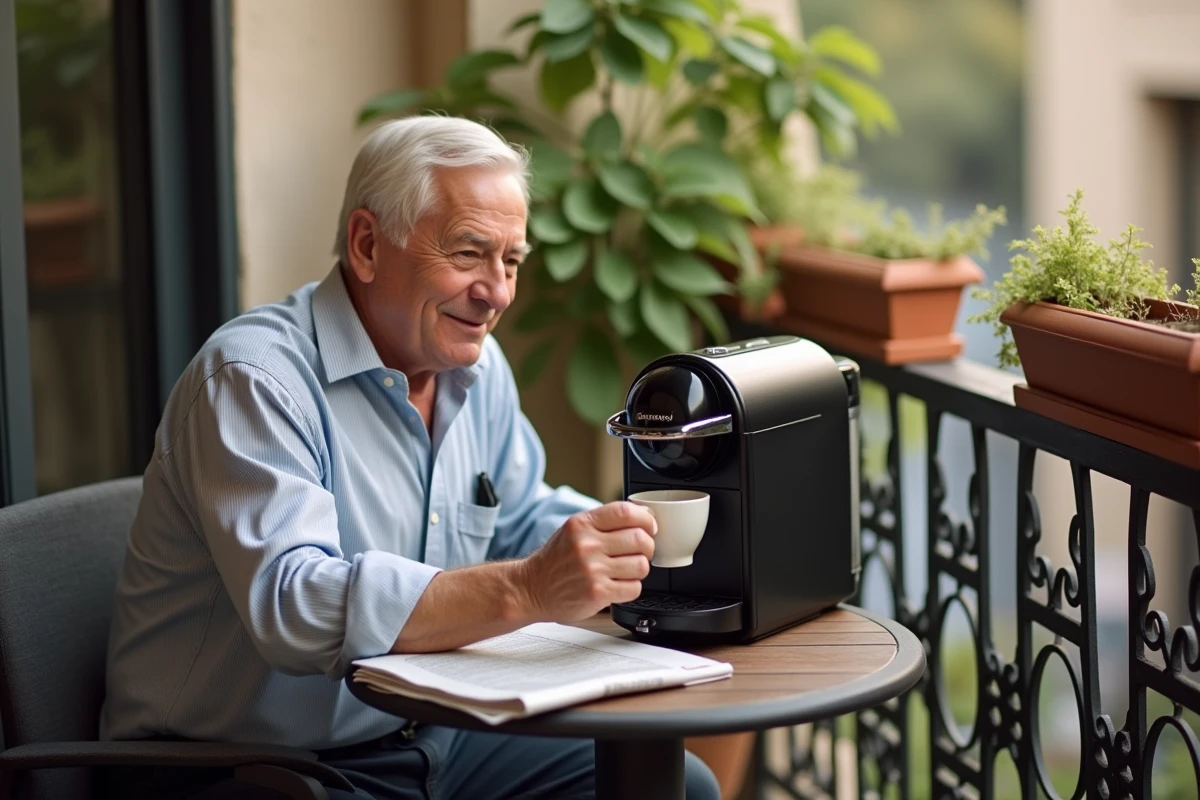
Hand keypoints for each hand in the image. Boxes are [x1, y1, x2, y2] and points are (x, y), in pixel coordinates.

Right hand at [519, 502, 656, 622]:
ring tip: (626, 570)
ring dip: (639, 569)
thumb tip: (642, 517)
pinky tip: (618, 585)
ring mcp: (592, 570)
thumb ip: (603, 522)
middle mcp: (587, 545)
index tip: (650, 526)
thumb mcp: (573, 530)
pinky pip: (634, 588)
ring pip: (641, 565)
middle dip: (647, 546)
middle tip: (641, 551)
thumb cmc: (555, 560)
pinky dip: (631, 587)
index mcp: (582, 524)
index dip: (646, 519)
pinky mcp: (598, 593)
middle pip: (640, 539)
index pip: (626, 512)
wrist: (531, 588)